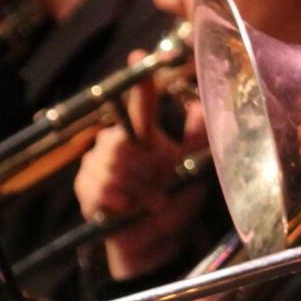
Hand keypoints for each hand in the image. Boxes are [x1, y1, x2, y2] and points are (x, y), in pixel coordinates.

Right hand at [74, 52, 208, 279]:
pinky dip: (119, 198)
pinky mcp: (87, 189)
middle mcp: (117, 145)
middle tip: (158, 185)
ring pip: (110, 161)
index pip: (141, 103)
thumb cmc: (173, 203)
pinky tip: (129, 208)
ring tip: (149, 202)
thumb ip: (198, 135)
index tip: (140, 54)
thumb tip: (213, 102)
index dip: (141, 81)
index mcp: (142, 137)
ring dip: (135, 186)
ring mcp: (97, 166)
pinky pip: (100, 184)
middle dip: (141, 164)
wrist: (155, 246)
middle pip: (120, 137)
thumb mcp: (193, 168)